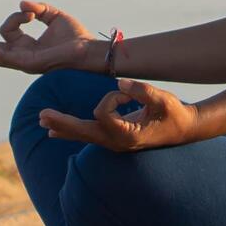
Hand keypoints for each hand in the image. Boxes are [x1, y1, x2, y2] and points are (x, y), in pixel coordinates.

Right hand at [0, 0, 99, 73]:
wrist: (90, 50)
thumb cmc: (76, 36)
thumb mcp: (54, 16)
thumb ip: (37, 9)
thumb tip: (22, 4)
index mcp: (25, 47)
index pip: (7, 31)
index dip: (17, 16)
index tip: (32, 11)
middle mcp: (21, 57)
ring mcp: (23, 62)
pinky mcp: (29, 63)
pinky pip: (4, 57)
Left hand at [37, 76, 201, 151]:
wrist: (184, 130)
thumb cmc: (175, 114)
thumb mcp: (164, 100)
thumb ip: (143, 91)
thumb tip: (120, 82)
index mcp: (127, 135)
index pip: (103, 112)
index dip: (112, 96)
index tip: (126, 92)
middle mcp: (117, 142)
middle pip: (83, 131)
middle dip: (62, 122)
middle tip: (41, 115)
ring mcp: (114, 143)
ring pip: (83, 135)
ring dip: (63, 126)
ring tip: (42, 122)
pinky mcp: (113, 139)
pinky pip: (88, 134)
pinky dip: (71, 130)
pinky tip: (55, 132)